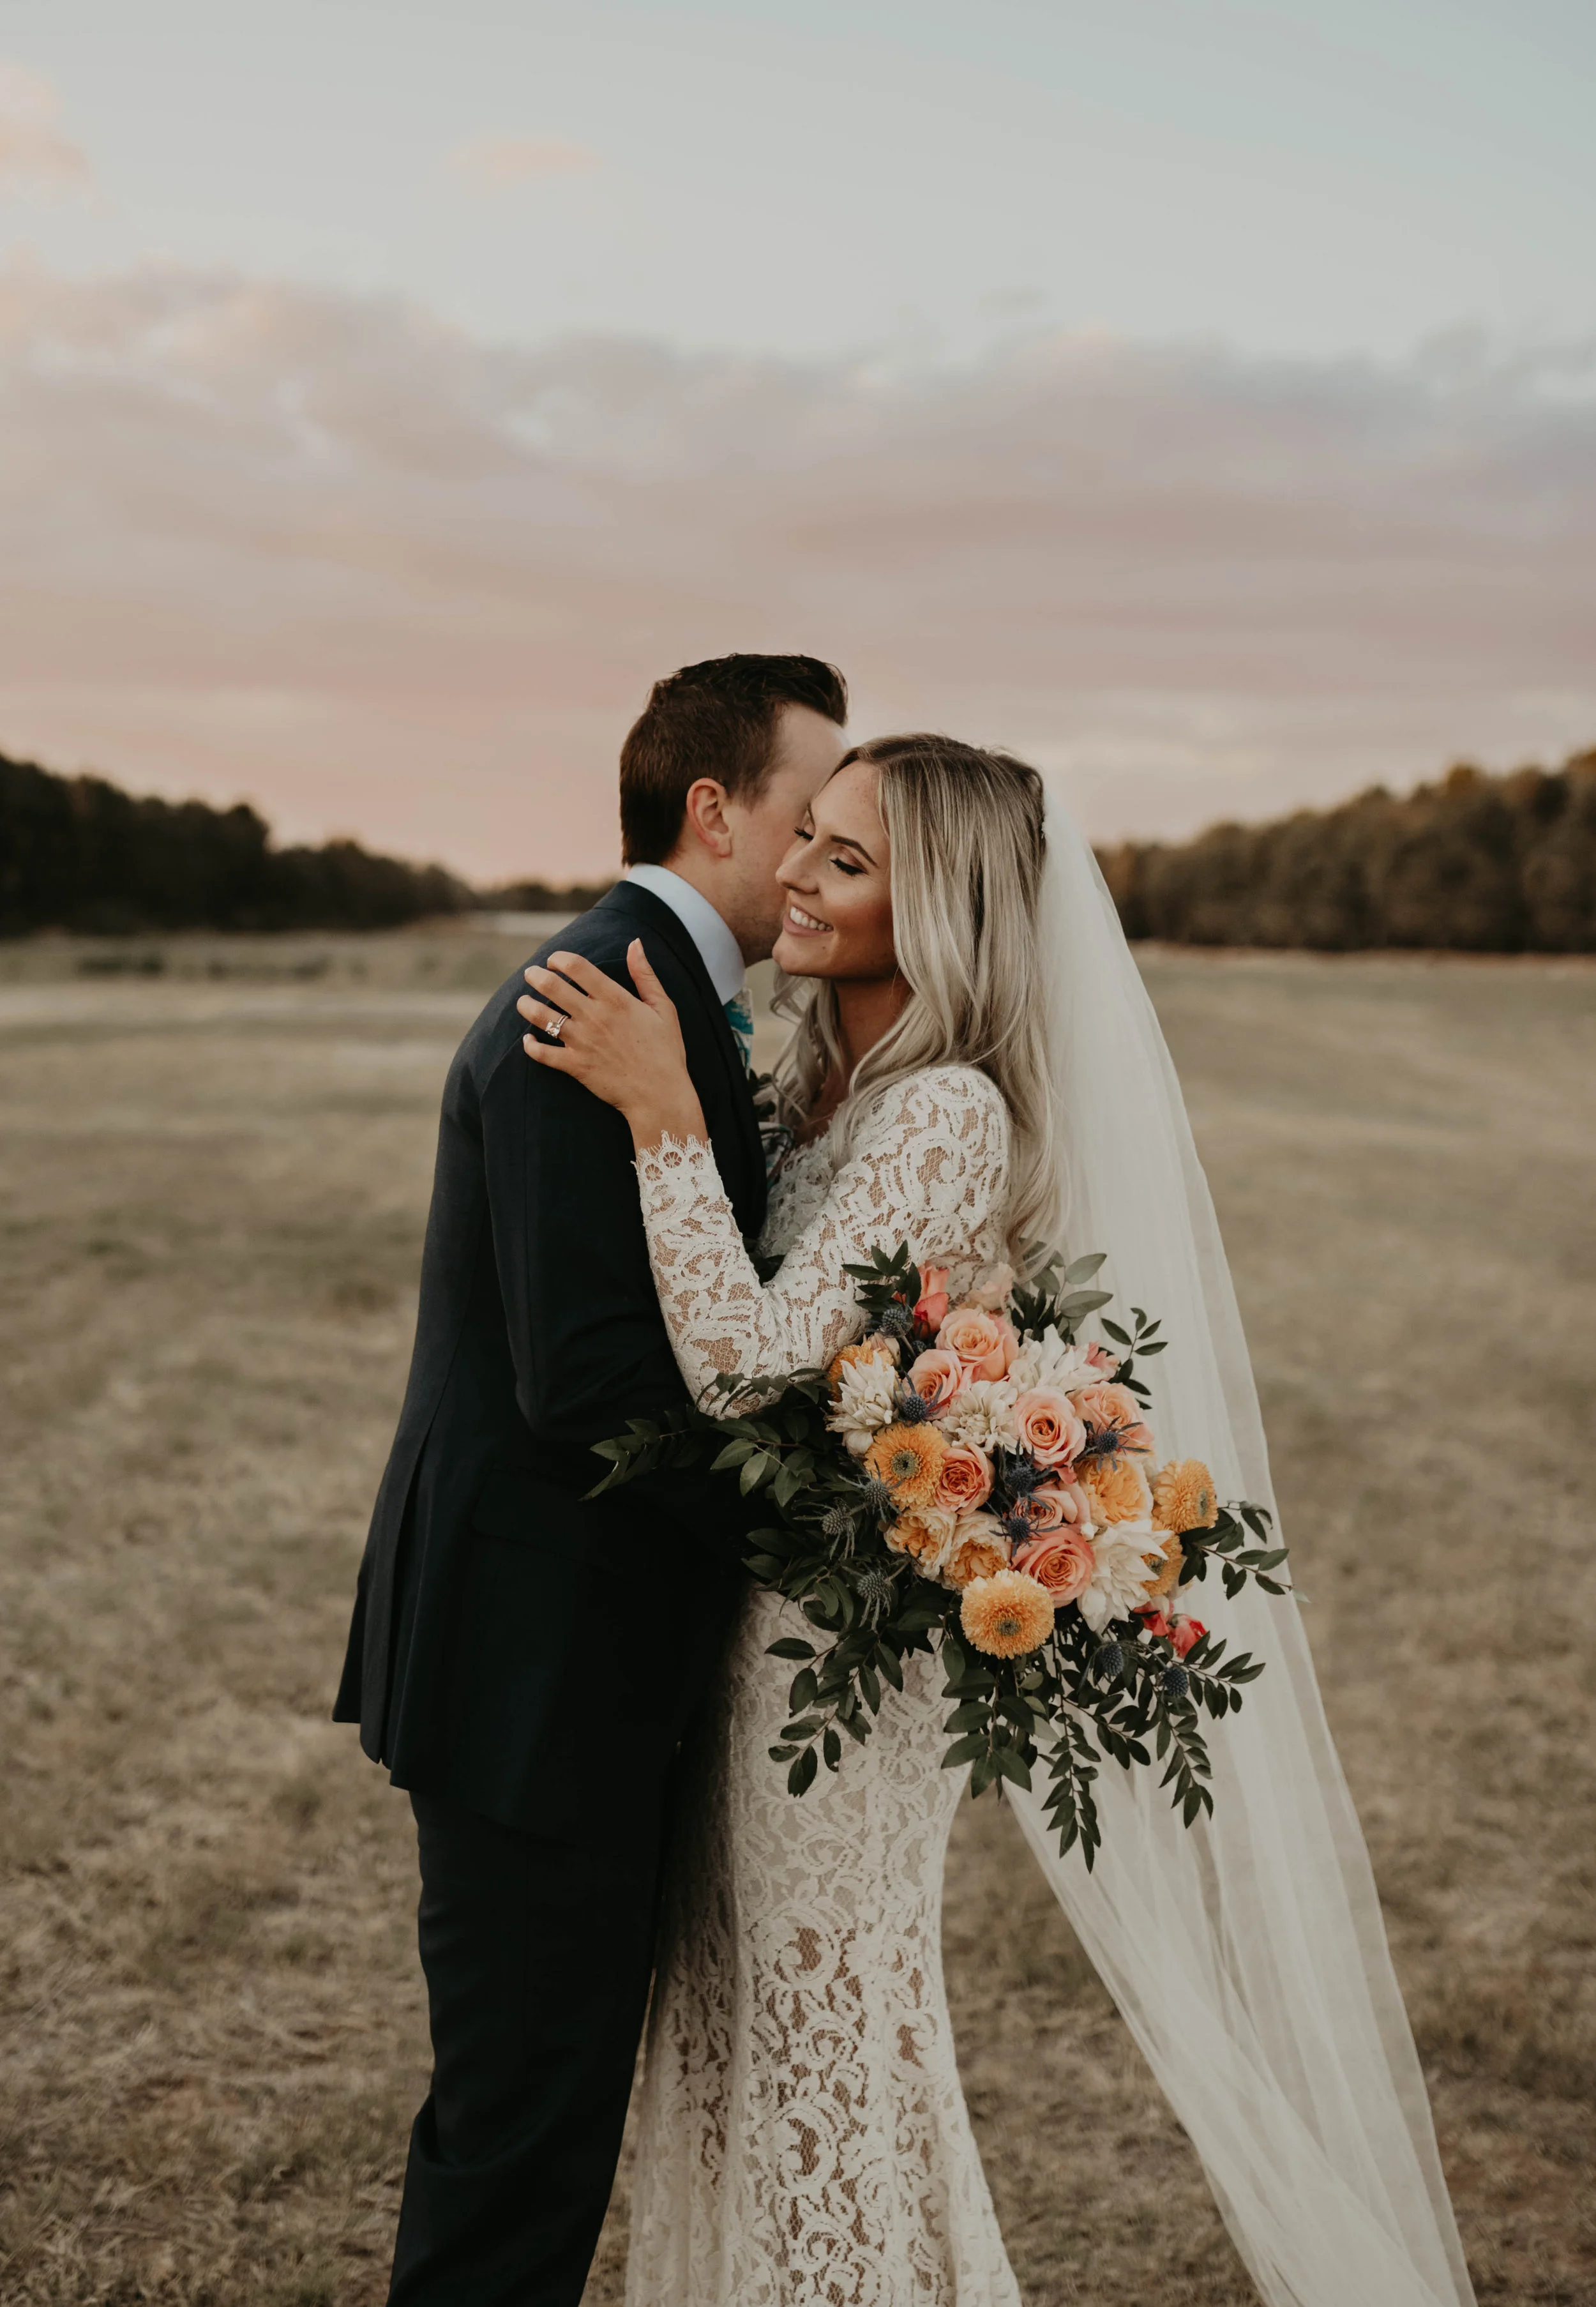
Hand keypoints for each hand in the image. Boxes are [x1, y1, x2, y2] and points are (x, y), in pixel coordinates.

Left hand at [518, 939, 706, 1150]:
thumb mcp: (663, 1008)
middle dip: (535, 976)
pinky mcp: (575, 1066)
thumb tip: (635, 943)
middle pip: (552, 986)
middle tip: (530, 974)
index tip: (554, 960)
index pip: (576, 967)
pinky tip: (528, 1040)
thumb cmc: (665, 1050)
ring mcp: (582, 1042)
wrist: (660, 1095)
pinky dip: (530, 1046)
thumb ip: (645, 974)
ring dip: (526, 1005)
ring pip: (540, 1017)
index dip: (559, 958)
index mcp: (615, 999)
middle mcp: (594, 1017)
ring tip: (523, 1002)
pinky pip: (542, 1054)